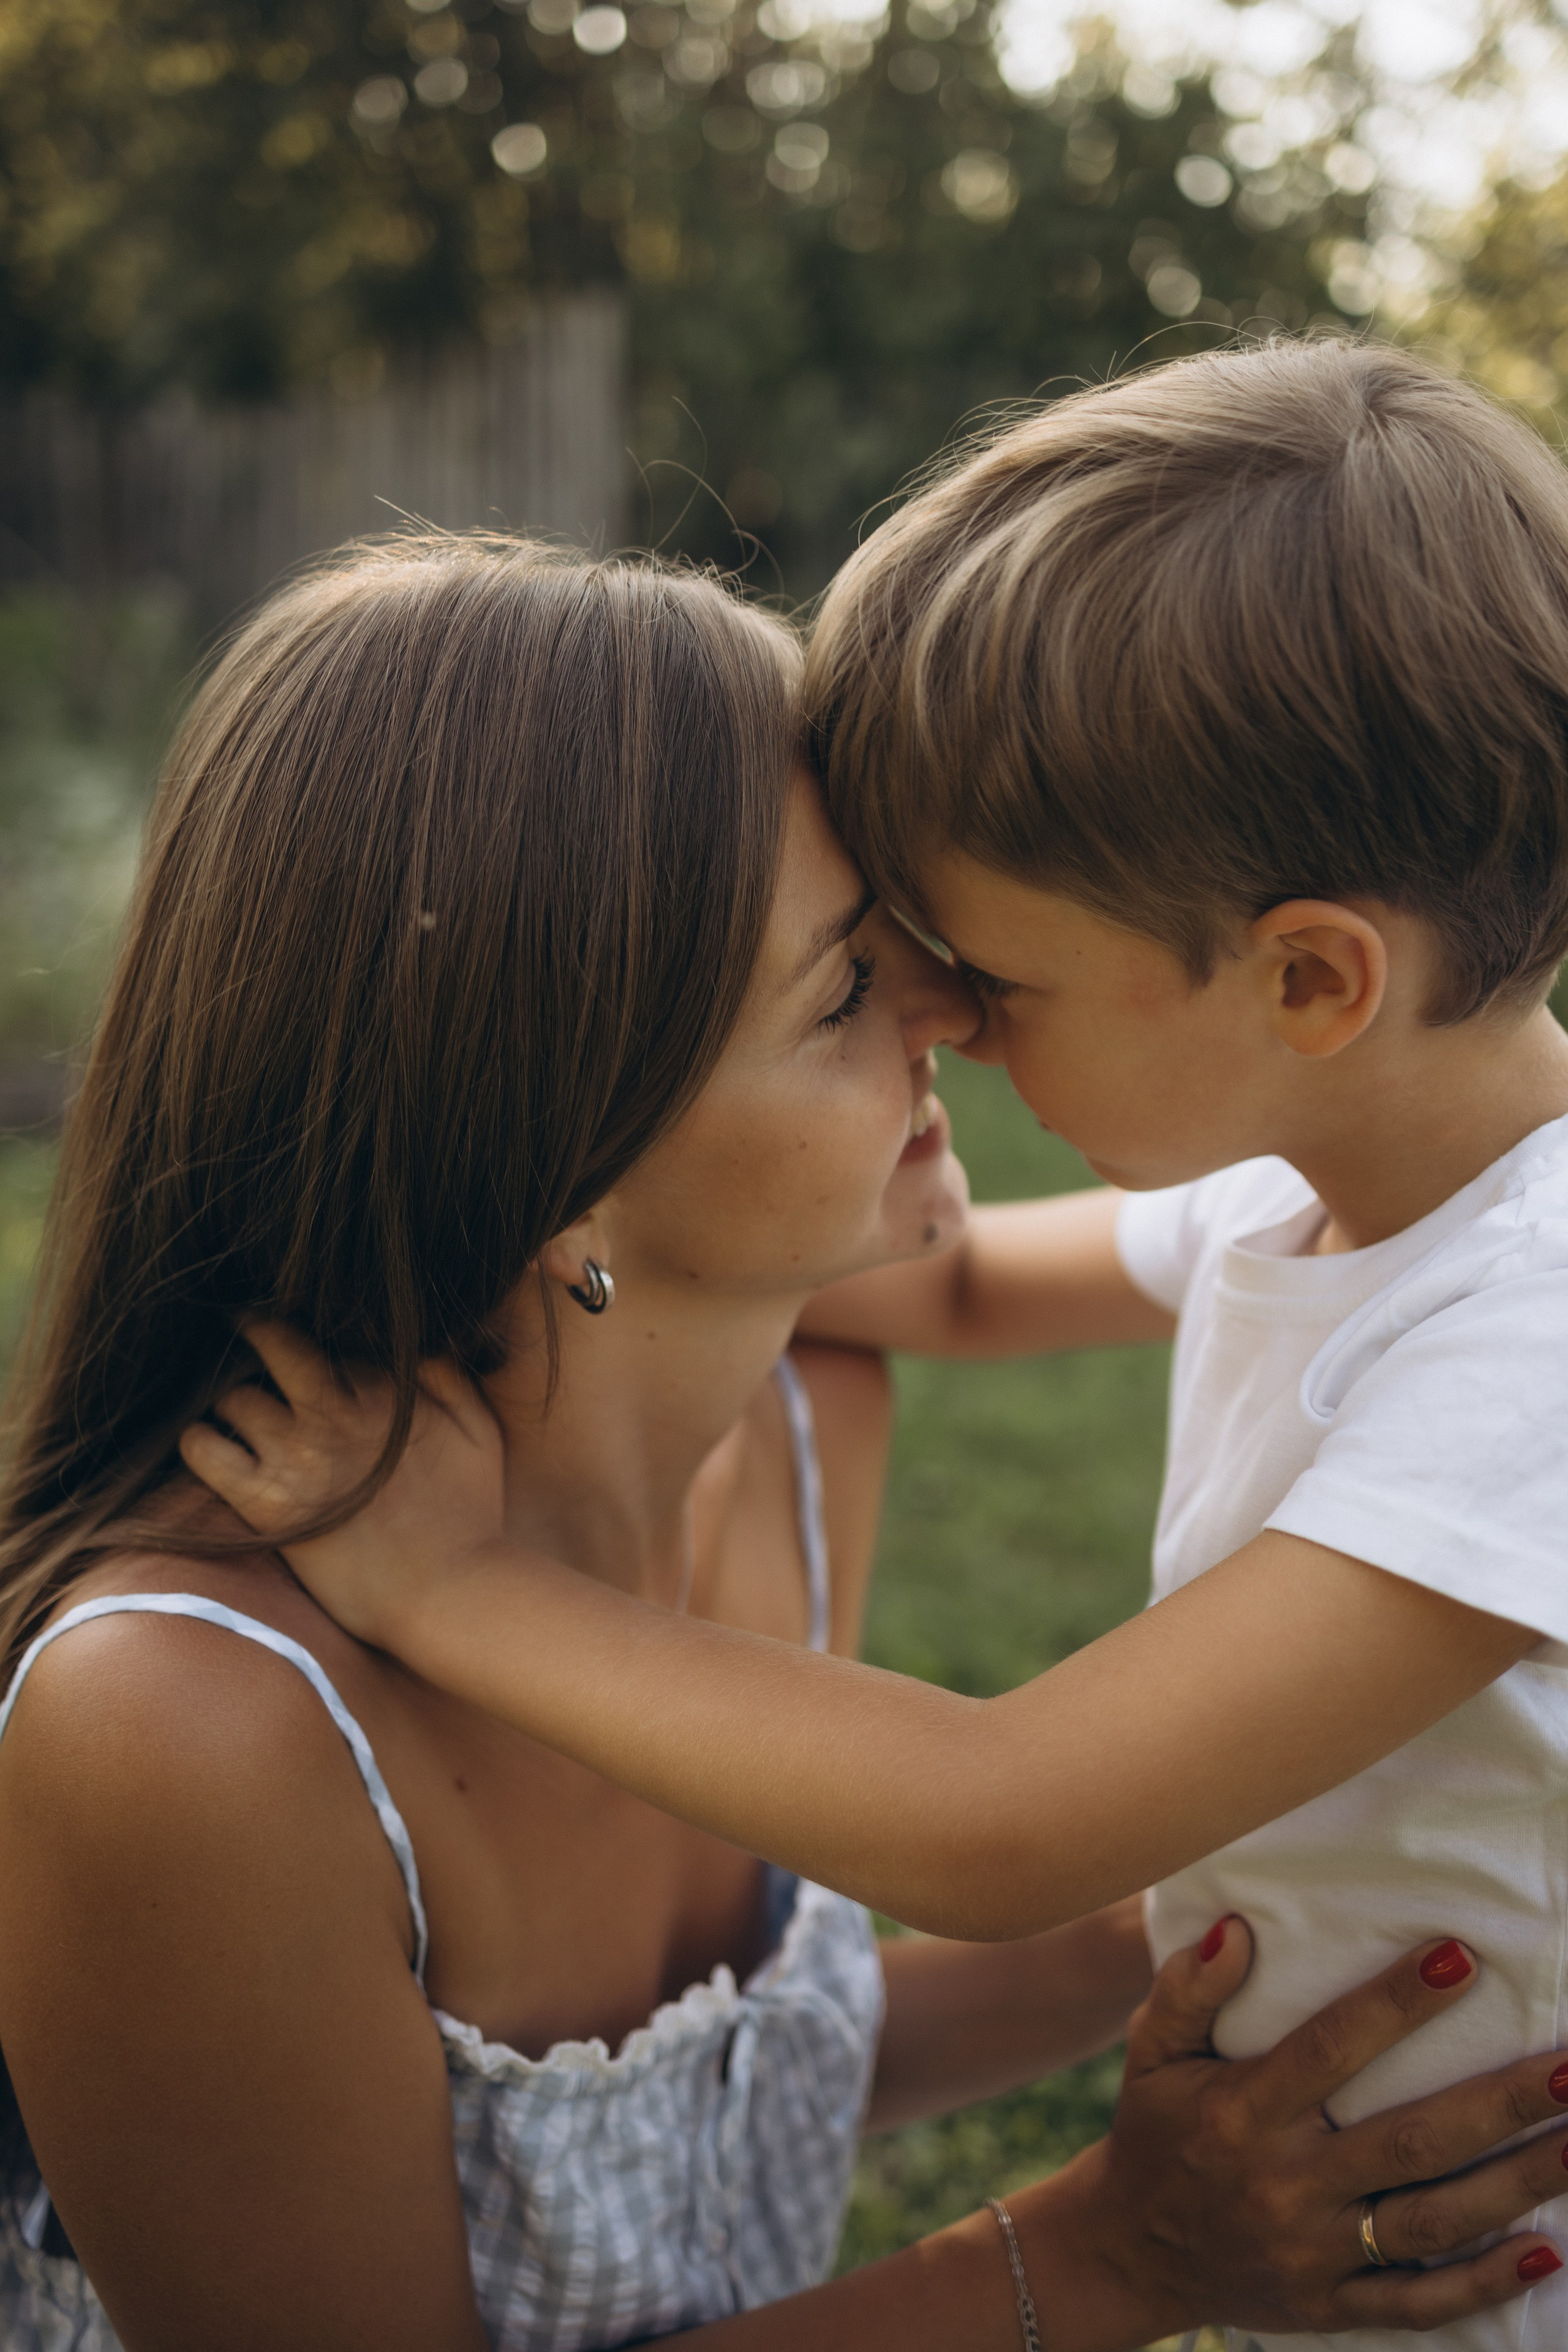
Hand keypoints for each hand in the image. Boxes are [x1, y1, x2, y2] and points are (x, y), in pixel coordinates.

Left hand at [178, 1322, 505, 1648]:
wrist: (450, 1595)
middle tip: (246, 1342)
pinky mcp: (268, 1505)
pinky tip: (209, 1448)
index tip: (298, 1342)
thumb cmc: (472, 1518)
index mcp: (385, 1392)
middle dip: (257, 1337)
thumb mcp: (481, 1433)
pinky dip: (198, 1443)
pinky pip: (205, 1452)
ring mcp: (297, 1458)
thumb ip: (449, 1378)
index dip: (310, 1337)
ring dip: (230, 1403)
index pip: (327, 1339)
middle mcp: (335, 1415)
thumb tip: (417, 1344)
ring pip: (234, 1399)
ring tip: (235, 1416)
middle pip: (273, 1346)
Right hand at [1070, 1919, 1566, 2337]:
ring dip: (1516, 2185)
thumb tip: (1238, 1927)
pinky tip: (1546, 2254)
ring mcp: (1313, 2253)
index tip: (1460, 1957)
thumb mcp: (1151, 2052)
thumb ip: (1189, 1989)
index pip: (1331, 2049)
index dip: (1396, 2004)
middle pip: (1409, 2141)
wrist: (1129, 2251)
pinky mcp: (1331, 2307)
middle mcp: (1284, 2183)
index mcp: (1243, 2112)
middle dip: (1497, 2105)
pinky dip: (1484, 2285)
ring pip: (1433, 2222)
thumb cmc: (1154, 2130)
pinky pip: (1419, 2304)